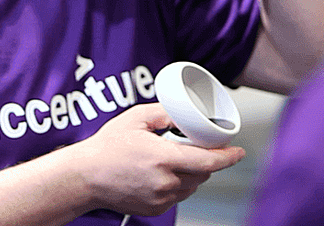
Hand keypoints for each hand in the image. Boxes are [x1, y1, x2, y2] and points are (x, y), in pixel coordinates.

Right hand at [71, 103, 243, 216]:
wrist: (85, 177)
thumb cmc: (106, 147)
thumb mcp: (135, 118)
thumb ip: (164, 113)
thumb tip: (184, 113)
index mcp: (163, 159)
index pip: (209, 162)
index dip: (228, 157)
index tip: (239, 151)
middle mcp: (165, 182)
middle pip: (203, 174)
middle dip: (205, 161)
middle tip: (192, 146)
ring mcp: (161, 199)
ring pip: (192, 187)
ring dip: (192, 173)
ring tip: (171, 158)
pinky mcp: (155, 209)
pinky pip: (178, 196)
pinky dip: (177, 184)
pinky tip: (161, 173)